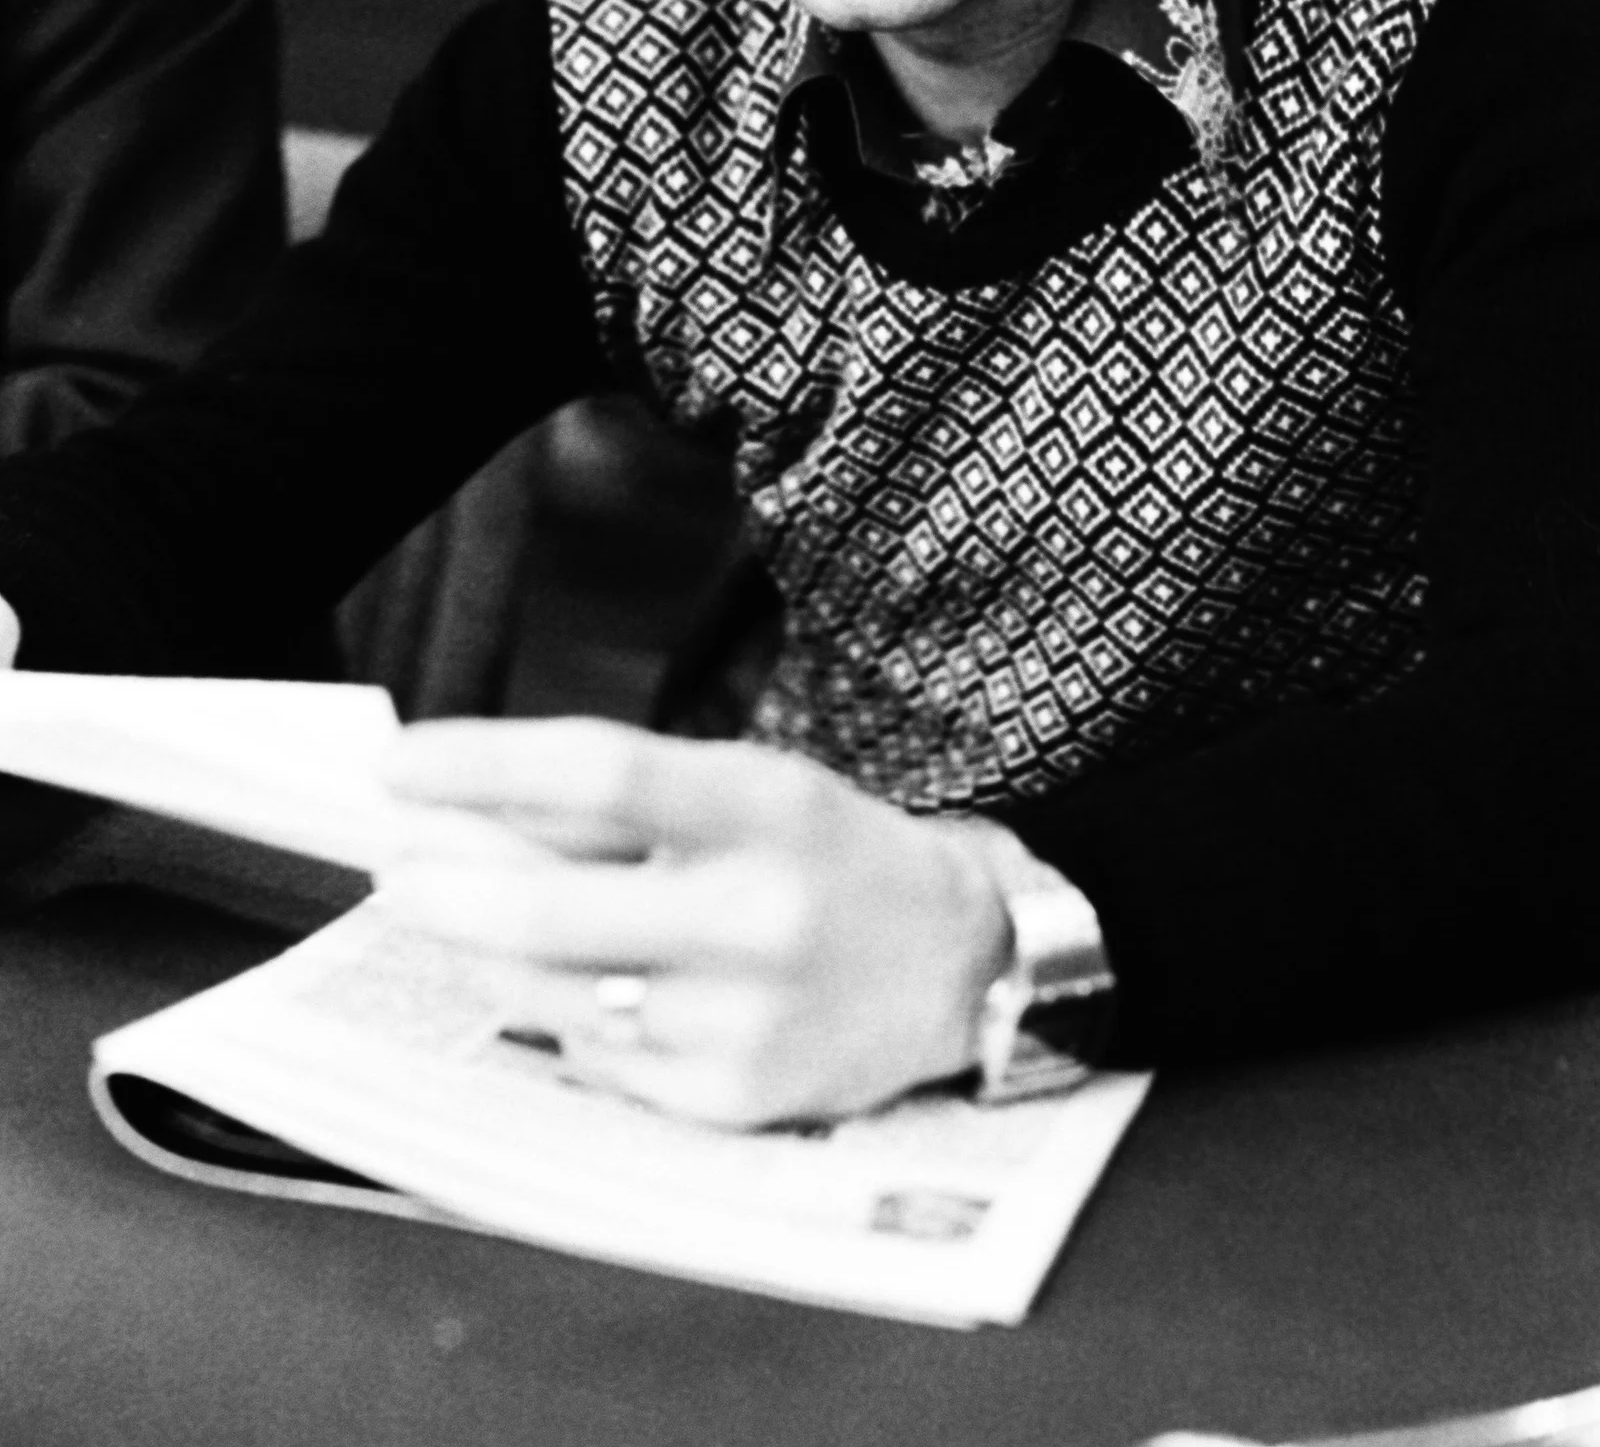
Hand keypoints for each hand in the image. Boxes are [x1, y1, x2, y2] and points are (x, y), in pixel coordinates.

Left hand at [380, 717, 1012, 1128]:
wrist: (957, 966)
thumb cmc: (822, 857)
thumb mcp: (743, 789)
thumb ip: (613, 804)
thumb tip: (457, 808)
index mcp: (768, 807)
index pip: (601, 776)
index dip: (483, 766)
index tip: (396, 764)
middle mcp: (763, 916)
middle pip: (556, 908)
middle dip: (445, 888)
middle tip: (392, 868)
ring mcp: (747, 1019)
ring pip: (556, 993)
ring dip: (488, 953)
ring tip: (468, 915)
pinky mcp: (732, 1101)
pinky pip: (598, 1056)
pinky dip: (565, 1015)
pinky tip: (575, 986)